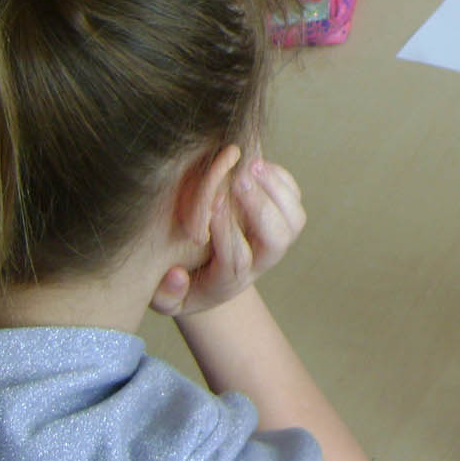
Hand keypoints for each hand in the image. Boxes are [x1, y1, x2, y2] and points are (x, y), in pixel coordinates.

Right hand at [152, 159, 306, 316]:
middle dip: (259, 207)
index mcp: (231, 280)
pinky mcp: (283, 218)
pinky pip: (293, 198)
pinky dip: (280, 178)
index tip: (214, 203)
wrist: (209, 277)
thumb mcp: (166, 299)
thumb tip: (176, 276)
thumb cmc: (182, 283)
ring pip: (292, 218)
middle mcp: (260, 261)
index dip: (227, 231)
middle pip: (276, 238)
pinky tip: (258, 161)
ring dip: (274, 188)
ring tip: (251, 164)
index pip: (237, 258)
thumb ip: (166, 294)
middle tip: (238, 179)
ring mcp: (276, 240)